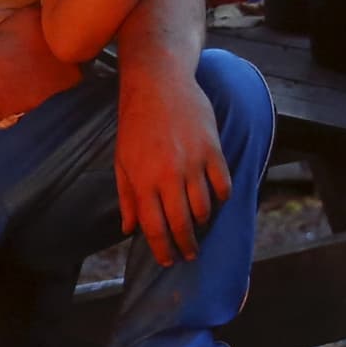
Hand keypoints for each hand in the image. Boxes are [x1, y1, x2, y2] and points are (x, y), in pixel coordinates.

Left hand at [114, 67, 231, 264]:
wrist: (158, 85)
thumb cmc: (136, 125)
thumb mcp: (122, 162)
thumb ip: (127, 197)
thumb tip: (129, 229)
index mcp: (143, 181)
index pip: (154, 228)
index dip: (163, 249)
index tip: (169, 261)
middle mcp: (168, 176)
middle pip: (181, 224)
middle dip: (186, 245)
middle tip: (190, 254)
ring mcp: (193, 163)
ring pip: (204, 208)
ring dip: (202, 222)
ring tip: (199, 225)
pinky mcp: (212, 149)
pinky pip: (223, 185)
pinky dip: (221, 197)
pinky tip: (215, 199)